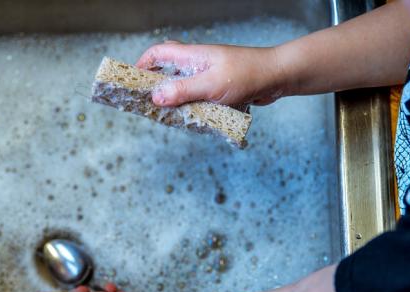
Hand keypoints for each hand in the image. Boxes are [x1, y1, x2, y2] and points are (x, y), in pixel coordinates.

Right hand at [136, 41, 291, 106]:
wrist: (277, 77)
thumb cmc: (247, 75)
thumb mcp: (210, 85)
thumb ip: (182, 91)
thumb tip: (155, 96)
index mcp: (192, 56)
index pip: (159, 53)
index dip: (142, 65)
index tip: (132, 82)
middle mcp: (198, 64)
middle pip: (168, 71)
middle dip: (156, 87)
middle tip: (147, 105)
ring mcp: (208, 76)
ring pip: (183, 88)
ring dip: (175, 101)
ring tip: (168, 117)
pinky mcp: (218, 89)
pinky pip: (198, 98)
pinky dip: (192, 108)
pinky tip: (192, 120)